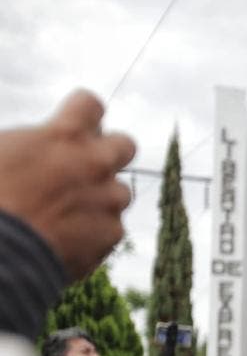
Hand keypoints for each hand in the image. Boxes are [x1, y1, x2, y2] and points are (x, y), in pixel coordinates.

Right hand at [0, 90, 135, 280]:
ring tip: (68, 213)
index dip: (82, 114)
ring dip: (100, 199)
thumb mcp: (2, 152)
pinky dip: (94, 233)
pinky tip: (68, 240)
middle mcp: (96, 164)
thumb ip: (32, 142)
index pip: (91, 104)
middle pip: (125, 145)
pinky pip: (111, 228)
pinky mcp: (112, 233)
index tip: (74, 125)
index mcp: (65, 136)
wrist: (0, 250)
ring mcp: (108, 199)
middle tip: (86, 165)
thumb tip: (36, 143)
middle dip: (109, 152)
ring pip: (120, 192)